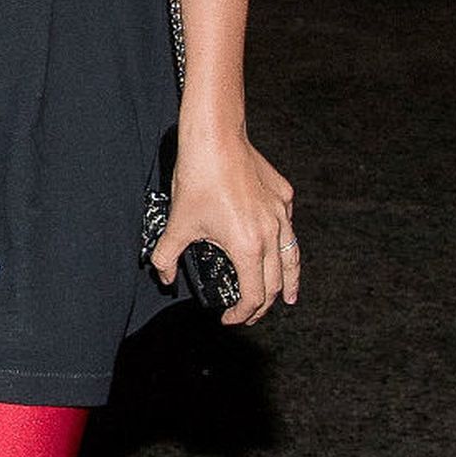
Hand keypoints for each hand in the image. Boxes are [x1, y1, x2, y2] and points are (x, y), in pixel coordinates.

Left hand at [152, 127, 297, 325]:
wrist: (215, 139)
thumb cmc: (198, 179)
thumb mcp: (178, 224)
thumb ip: (166, 257)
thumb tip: (163, 275)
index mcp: (248, 247)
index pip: (254, 295)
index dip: (242, 313)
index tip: (230, 317)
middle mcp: (271, 233)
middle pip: (276, 283)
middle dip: (264, 304)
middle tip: (251, 312)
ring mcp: (281, 213)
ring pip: (292, 257)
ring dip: (289, 281)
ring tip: (289, 296)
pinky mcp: (283, 195)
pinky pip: (288, 226)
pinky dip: (285, 243)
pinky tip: (280, 247)